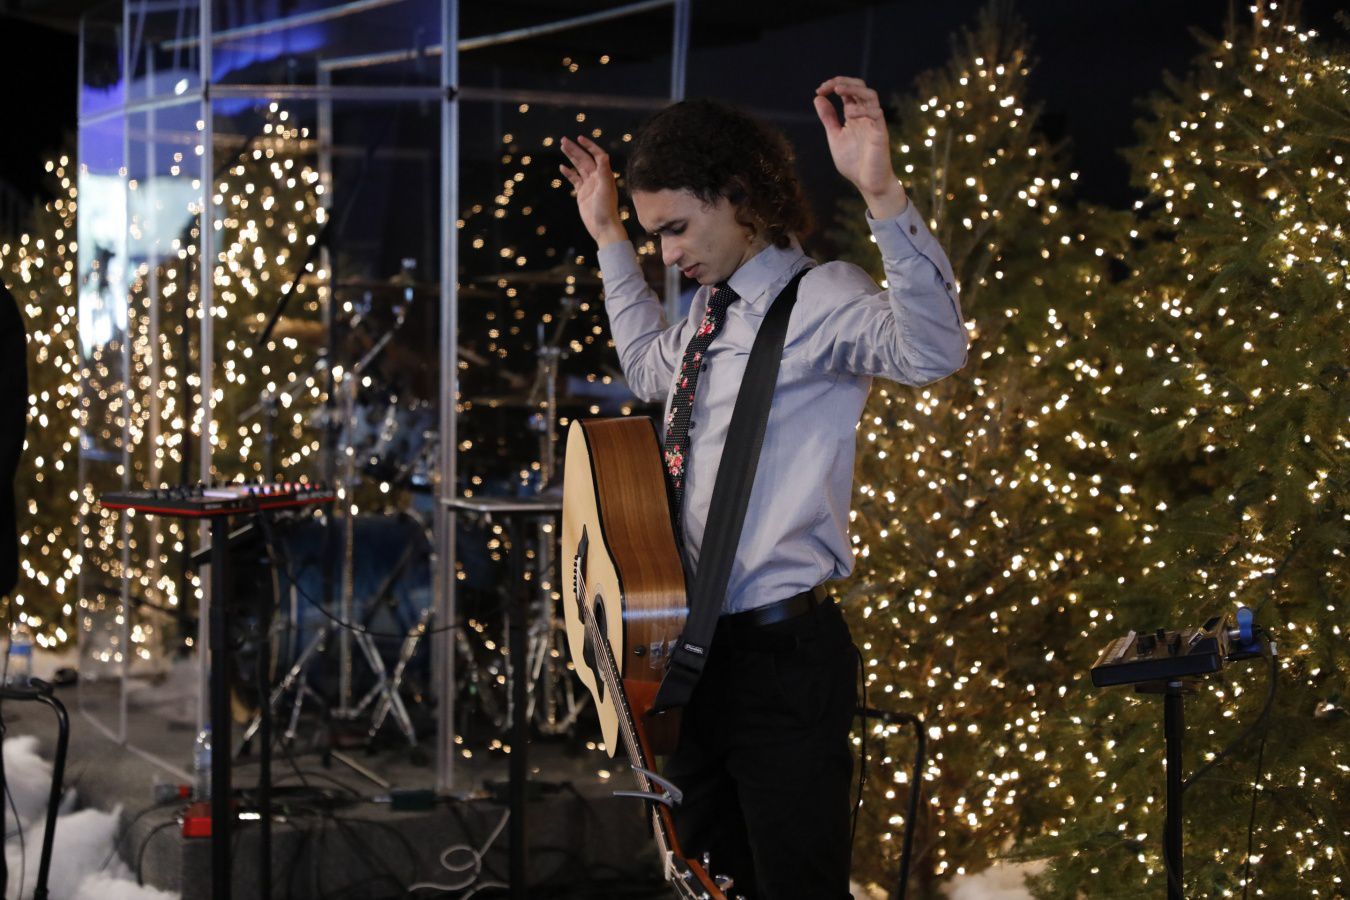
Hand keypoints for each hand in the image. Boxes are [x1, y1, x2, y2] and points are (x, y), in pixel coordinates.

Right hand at [559, 135, 627, 247]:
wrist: (603, 227)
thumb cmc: (607, 208)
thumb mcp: (606, 188)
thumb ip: (605, 171)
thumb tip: (603, 155)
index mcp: (604, 174)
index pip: (596, 155)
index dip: (589, 146)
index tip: (579, 138)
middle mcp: (597, 177)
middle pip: (584, 159)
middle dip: (575, 149)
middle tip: (563, 139)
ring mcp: (589, 185)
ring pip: (578, 167)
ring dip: (571, 157)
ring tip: (562, 147)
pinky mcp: (582, 194)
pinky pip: (574, 180)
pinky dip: (568, 173)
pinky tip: (562, 167)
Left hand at [813, 76, 907, 217]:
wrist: (868, 183)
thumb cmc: (854, 163)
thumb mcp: (835, 137)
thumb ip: (828, 119)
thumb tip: (818, 98)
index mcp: (854, 115)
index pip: (847, 91)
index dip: (833, 85)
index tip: (819, 91)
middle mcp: (865, 115)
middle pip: (860, 86)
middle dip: (843, 81)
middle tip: (827, 86)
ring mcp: (874, 122)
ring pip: (870, 95)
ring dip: (853, 89)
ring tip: (838, 90)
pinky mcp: (880, 132)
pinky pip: (876, 112)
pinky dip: (862, 109)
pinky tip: (849, 114)